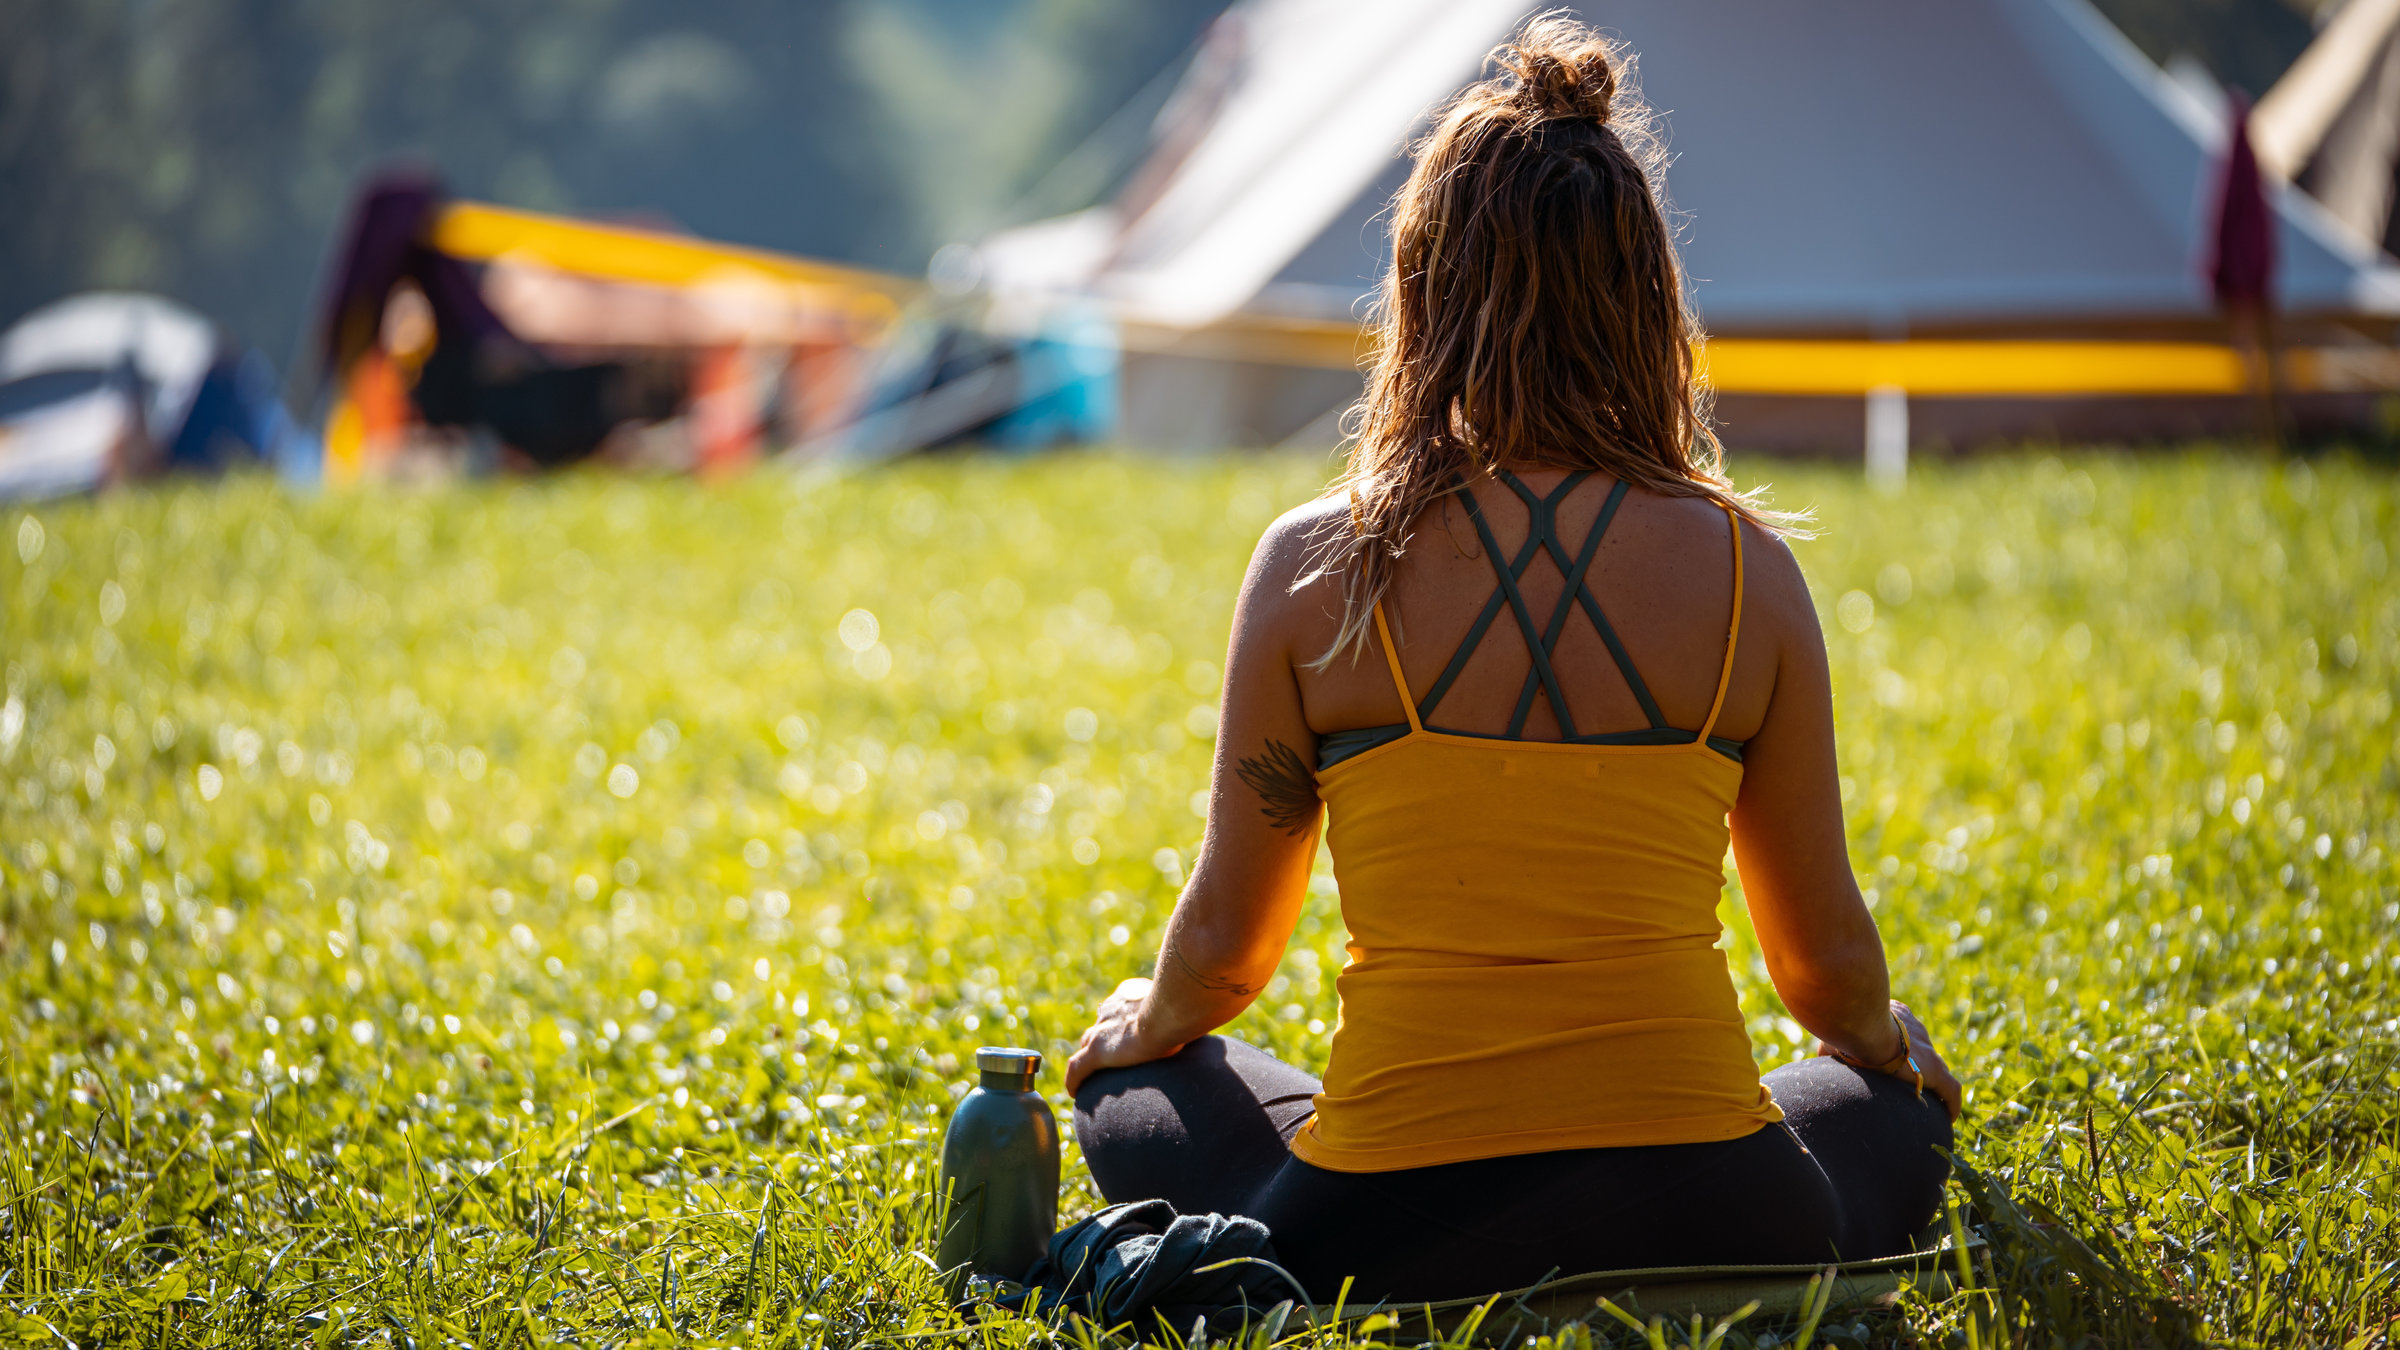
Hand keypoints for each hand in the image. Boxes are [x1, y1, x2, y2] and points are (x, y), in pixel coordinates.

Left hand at [1064, 977, 1185, 1094]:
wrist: (1171, 1010)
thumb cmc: (1188, 1006)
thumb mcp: (1189, 1008)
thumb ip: (1194, 1018)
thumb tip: (1218, 1034)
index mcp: (1131, 993)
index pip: (1119, 1006)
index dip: (1120, 1019)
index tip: (1126, 1029)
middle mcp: (1112, 1007)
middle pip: (1101, 1024)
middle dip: (1103, 1036)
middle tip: (1111, 1053)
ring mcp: (1103, 1030)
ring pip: (1087, 1044)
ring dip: (1089, 1056)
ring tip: (1092, 1074)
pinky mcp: (1097, 1051)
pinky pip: (1077, 1068)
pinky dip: (1074, 1079)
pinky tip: (1074, 1092)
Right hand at [1820, 1001, 1963, 1121]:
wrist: (1862, 1026)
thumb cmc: (1845, 1030)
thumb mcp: (1834, 1039)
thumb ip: (1831, 1050)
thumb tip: (1820, 1065)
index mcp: (1895, 1016)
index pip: (1904, 1034)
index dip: (1901, 1051)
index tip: (1894, 1065)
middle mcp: (1915, 1029)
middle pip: (1921, 1052)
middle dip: (1917, 1068)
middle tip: (1908, 1088)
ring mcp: (1927, 1049)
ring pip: (1938, 1071)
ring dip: (1934, 1088)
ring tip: (1929, 1107)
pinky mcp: (1935, 1069)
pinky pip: (1951, 1091)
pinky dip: (1950, 1104)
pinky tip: (1947, 1117)